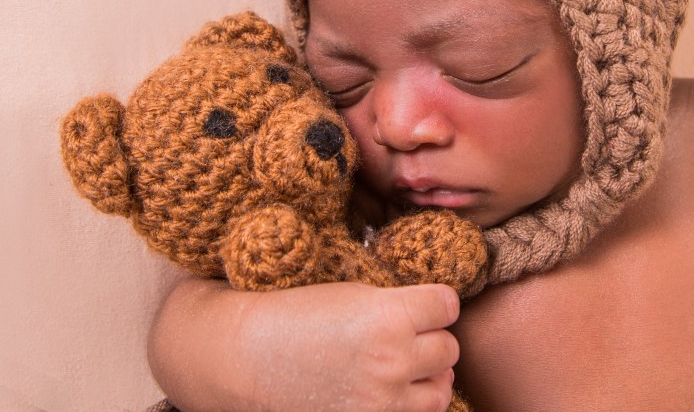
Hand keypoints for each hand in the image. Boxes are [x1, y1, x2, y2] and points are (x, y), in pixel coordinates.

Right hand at [149, 279, 459, 411]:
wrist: (245, 357)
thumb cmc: (294, 314)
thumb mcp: (352, 293)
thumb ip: (400, 303)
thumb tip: (442, 312)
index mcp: (388, 316)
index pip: (448, 304)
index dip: (434, 302)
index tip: (421, 303)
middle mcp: (392, 360)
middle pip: (448, 348)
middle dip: (430, 338)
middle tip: (404, 334)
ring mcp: (383, 401)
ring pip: (442, 388)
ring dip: (427, 375)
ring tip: (399, 364)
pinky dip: (409, 402)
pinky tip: (388, 388)